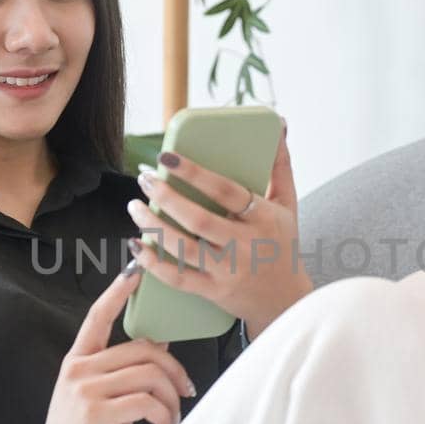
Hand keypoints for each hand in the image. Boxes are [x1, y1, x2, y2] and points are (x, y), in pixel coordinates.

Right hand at [25, 263, 197, 423]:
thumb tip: (159, 341)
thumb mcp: (102, 397)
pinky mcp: (95, 414)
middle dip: (174, 369)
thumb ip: (124, 371)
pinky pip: (145, 401)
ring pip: (149, 374)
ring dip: (171, 397)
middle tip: (186, 391)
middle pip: (144, 348)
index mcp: (77, 360)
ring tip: (172, 417)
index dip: (118, 291)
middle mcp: (78, 369)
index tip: (136, 269)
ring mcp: (84, 390)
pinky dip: (163, 415)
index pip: (97, 316)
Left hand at [126, 119, 313, 335]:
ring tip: (135, 206)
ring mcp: (228, 270)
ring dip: (153, 226)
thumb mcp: (288, 203)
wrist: (286, 298)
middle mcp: (245, 245)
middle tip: (145, 180)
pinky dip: (153, 264)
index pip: (226, 191)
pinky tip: (136, 246)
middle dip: (166, 198)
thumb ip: (279, 165)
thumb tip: (277, 125)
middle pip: (199, 220)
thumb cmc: (283, 244)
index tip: (167, 158)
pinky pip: (178, 278)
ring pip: (184, 248)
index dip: (194, 173)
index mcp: (263, 218)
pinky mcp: (213, 291)